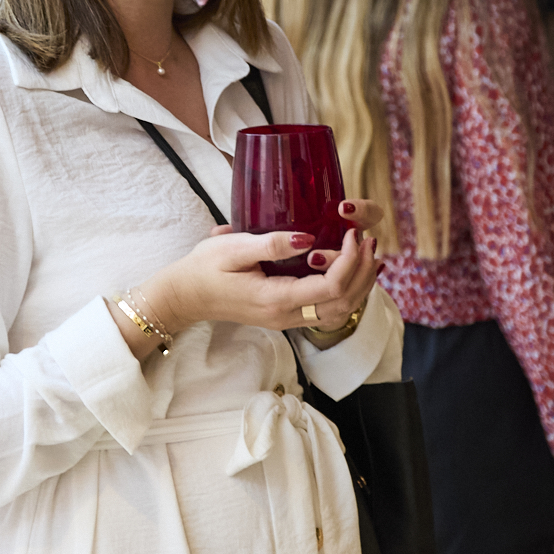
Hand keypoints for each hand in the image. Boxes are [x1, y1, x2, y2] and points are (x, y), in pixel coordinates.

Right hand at [132, 202, 382, 345]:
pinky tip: (352, 272)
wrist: (184, 297)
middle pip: (344, 303)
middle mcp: (286, 316)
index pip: (330, 287)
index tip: (352, 233)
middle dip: (363, 273)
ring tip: (369, 254)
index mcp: (276, 300)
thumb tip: (307, 238)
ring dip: (360, 284)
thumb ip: (271, 243)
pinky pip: (327, 310)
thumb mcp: (232, 247)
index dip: (349, 261)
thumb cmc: (203, 269)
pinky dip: (347, 291)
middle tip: (369, 241)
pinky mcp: (285, 315)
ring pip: (340, 312)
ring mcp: (287, 320)